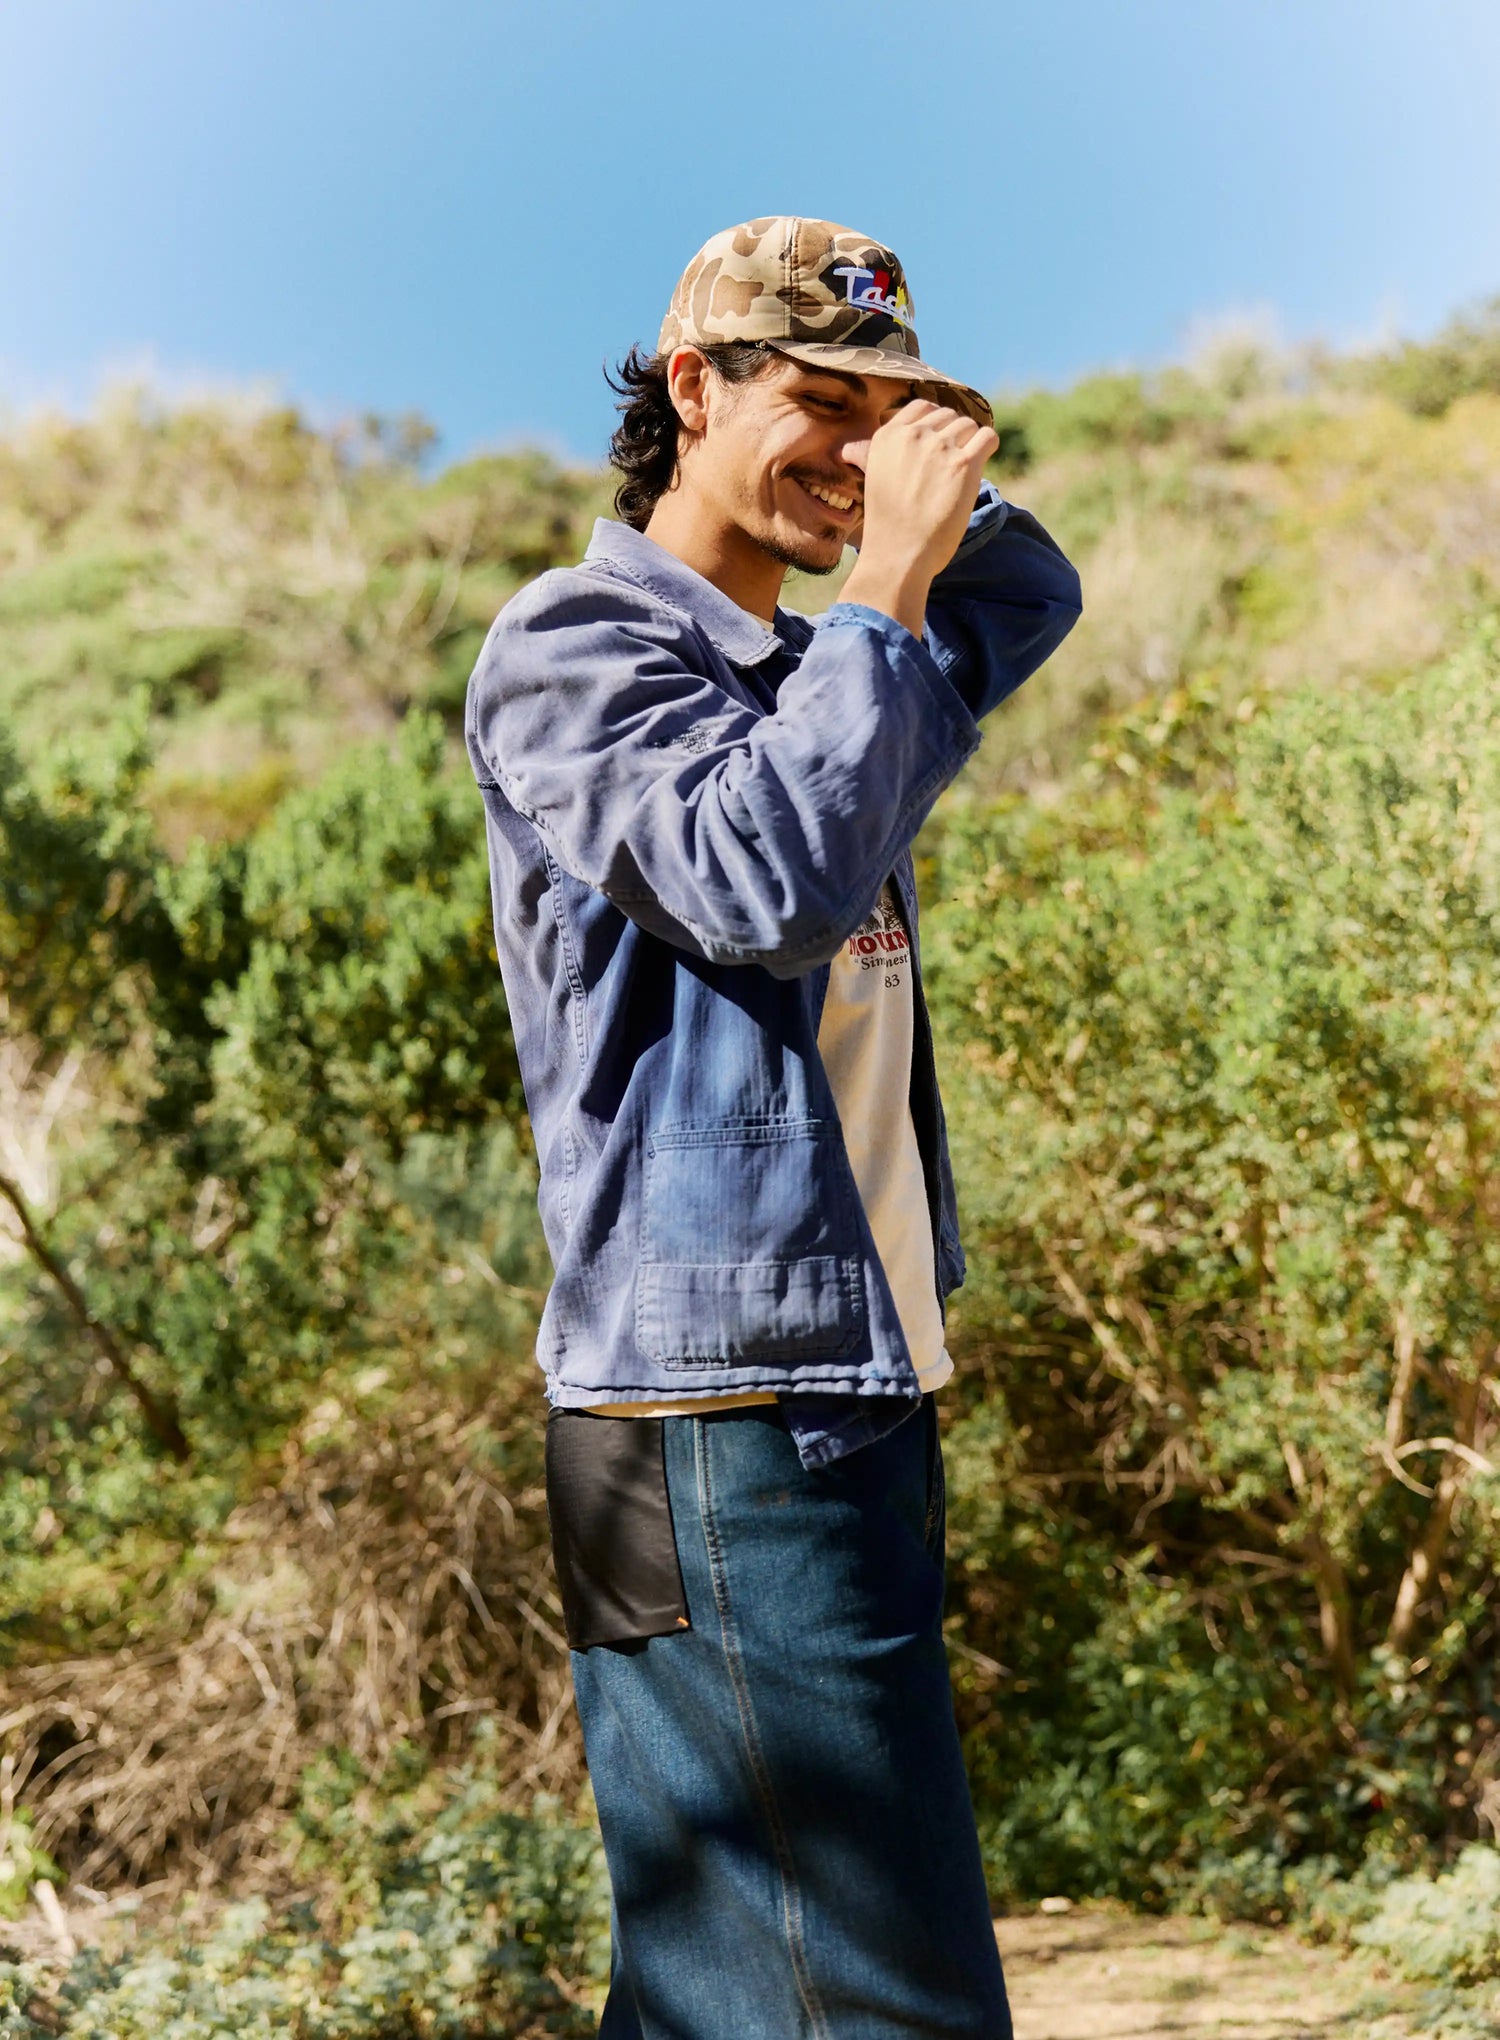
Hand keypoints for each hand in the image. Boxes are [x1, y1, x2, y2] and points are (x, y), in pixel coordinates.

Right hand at [842, 401, 998, 637]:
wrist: (898, 556)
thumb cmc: (886, 527)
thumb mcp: (872, 481)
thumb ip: (869, 457)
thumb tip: (847, 451)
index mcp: (887, 436)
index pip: (922, 406)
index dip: (935, 421)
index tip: (939, 440)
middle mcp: (913, 436)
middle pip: (948, 415)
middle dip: (953, 435)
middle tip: (951, 464)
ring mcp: (939, 448)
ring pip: (969, 425)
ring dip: (970, 444)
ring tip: (963, 470)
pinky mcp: (964, 464)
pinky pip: (987, 437)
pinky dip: (988, 446)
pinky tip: (981, 463)